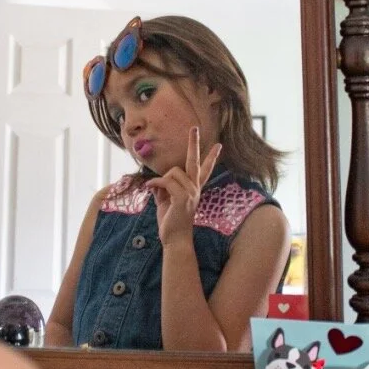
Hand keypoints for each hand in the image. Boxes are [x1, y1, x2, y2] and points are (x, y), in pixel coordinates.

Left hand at [144, 127, 221, 245]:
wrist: (174, 239)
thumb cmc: (170, 221)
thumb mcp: (165, 201)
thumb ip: (163, 189)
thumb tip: (156, 180)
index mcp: (193, 189)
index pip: (204, 170)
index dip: (211, 157)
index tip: (219, 145)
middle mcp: (195, 189)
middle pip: (195, 161)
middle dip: (194, 143)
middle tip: (194, 128)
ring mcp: (191, 193)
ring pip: (172, 172)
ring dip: (160, 180)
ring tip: (155, 190)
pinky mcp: (183, 198)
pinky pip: (165, 181)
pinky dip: (155, 183)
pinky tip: (150, 188)